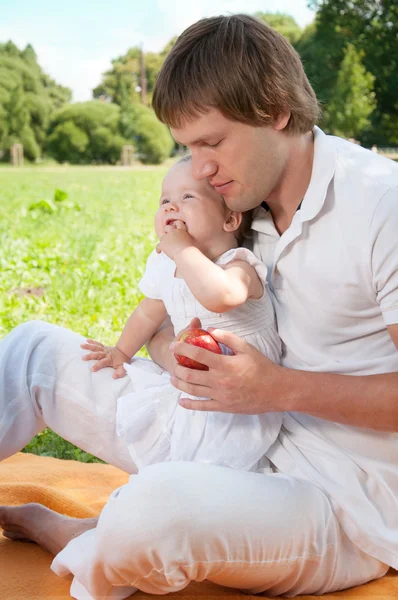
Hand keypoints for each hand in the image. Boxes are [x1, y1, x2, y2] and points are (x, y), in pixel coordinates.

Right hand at [81, 339, 129, 378]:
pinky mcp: (103, 347)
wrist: (124, 352)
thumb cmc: (122, 361)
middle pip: (97, 354)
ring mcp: (104, 349)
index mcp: (109, 359)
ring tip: (81, 346)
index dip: (98, 366)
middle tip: (83, 358)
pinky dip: (92, 341)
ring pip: (96, 347)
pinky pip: (97, 344)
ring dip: (89, 346)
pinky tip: (86, 340)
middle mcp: (106, 354)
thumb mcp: (123, 368)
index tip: (92, 369)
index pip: (103, 362)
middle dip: (90, 356)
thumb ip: (120, 373)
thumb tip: (114, 377)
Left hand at [156, 220, 194, 260]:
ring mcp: (167, 237)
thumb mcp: (193, 242)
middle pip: (167, 227)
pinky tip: (159, 252)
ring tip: (164, 245)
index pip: (178, 223)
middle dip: (166, 230)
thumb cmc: (191, 250)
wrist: (186, 253)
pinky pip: (158, 246)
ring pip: (162, 237)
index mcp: (182, 230)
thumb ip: (188, 240)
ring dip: (163, 241)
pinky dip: (158, 249)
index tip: (176, 227)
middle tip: (167, 235)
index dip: (176, 224)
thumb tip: (190, 244)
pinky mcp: (163, 244)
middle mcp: (174, 232)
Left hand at [170, 328, 286, 413]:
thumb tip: (210, 329)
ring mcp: (220, 395)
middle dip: (177, 367)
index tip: (174, 346)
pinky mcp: (223, 407)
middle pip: (190, 374)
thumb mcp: (246, 347)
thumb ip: (227, 337)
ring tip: (173, 378)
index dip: (182, 349)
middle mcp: (219, 381)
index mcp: (224, 364)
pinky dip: (189, 404)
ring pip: (192, 390)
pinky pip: (202, 407)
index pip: (196, 354)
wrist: (275, 390)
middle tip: (173, 362)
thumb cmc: (261, 367)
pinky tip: (181, 401)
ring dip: (179, 383)